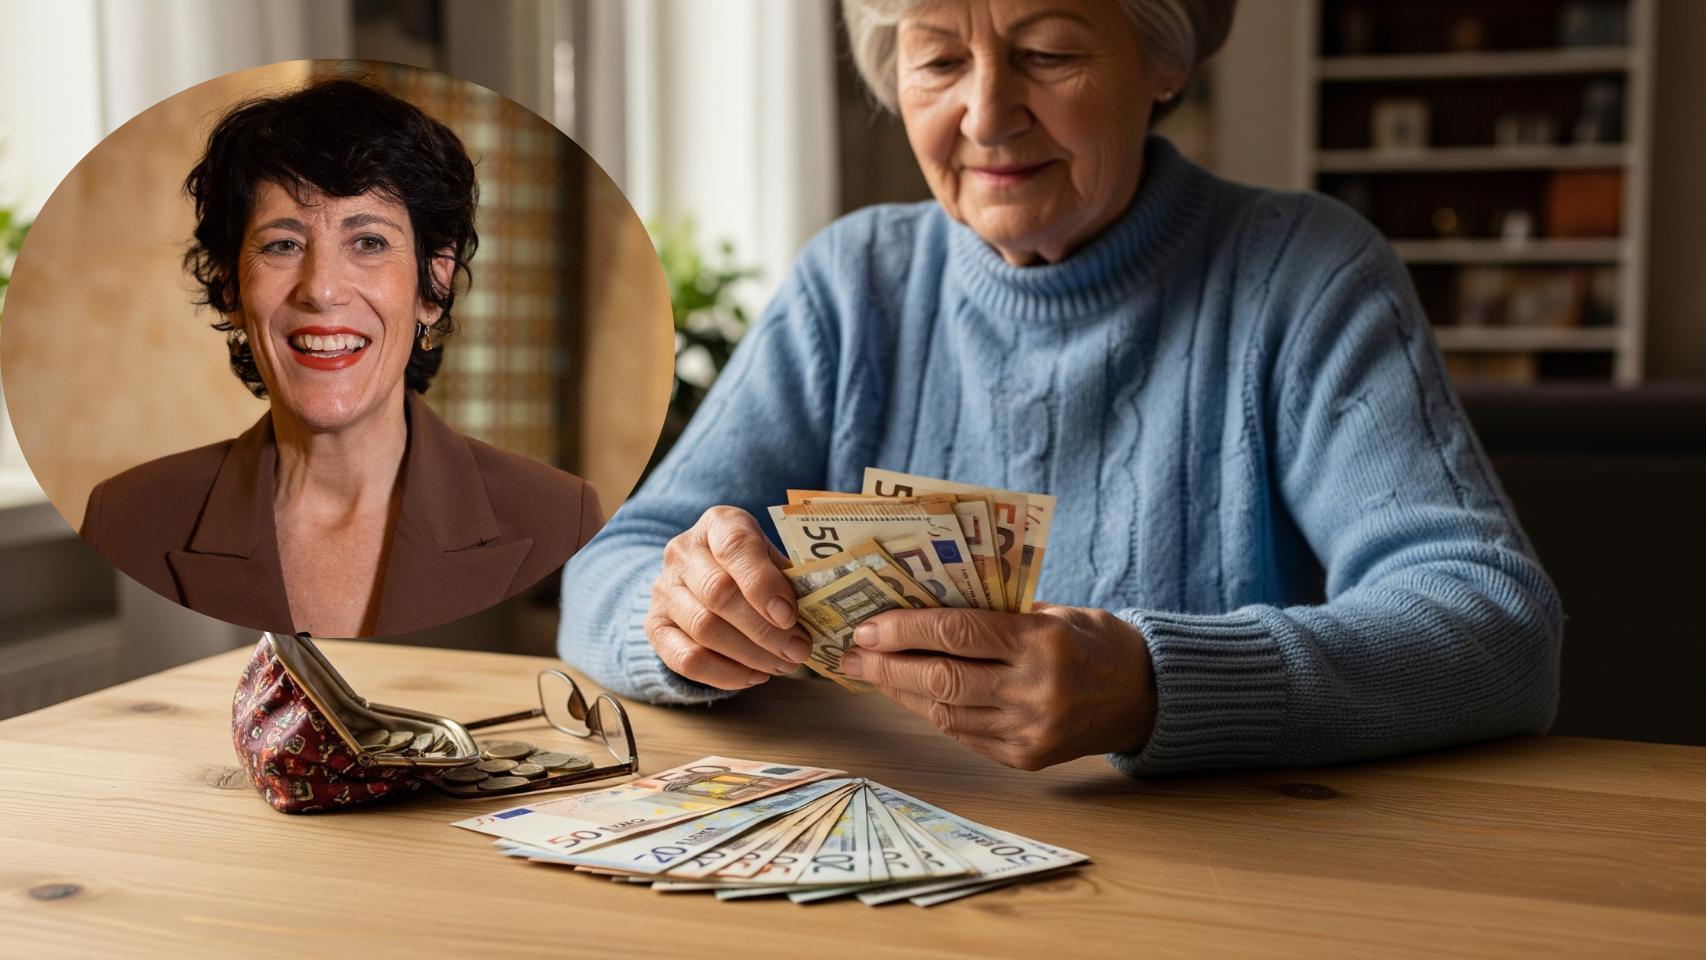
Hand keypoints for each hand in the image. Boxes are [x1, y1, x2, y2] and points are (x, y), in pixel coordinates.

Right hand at [646, 505, 811, 688]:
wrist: (698, 580)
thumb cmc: (749, 567)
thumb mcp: (771, 558)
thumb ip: (790, 578)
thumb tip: (821, 612)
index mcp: (717, 524)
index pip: (735, 545)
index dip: (762, 583)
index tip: (789, 615)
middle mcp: (682, 552)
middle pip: (719, 593)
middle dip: (764, 629)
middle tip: (798, 650)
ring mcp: (663, 590)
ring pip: (704, 628)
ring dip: (750, 655)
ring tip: (783, 665)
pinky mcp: (655, 627)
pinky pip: (686, 659)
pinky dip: (725, 673)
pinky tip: (755, 676)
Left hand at [841, 603, 1155, 770]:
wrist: (1146, 697)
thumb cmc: (1094, 640)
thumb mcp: (1054, 611)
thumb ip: (996, 612)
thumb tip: (922, 607)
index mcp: (1043, 642)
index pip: (957, 634)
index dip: (904, 630)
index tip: (867, 625)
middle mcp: (1035, 690)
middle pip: (942, 678)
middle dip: (887, 665)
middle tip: (853, 652)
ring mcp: (1030, 731)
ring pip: (945, 712)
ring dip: (900, 692)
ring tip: (870, 673)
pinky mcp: (1026, 759)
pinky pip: (964, 734)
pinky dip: (932, 713)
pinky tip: (909, 695)